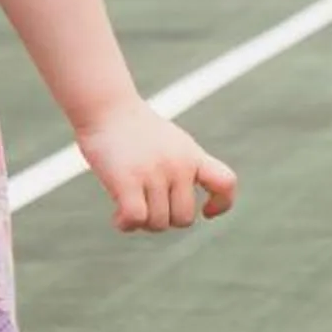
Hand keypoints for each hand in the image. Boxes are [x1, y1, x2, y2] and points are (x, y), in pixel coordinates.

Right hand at [76, 98, 237, 233]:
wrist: (106, 106)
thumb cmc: (134, 128)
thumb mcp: (170, 142)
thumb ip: (182, 167)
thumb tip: (176, 205)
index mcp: (192, 155)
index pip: (225, 183)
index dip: (221, 204)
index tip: (206, 212)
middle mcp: (178, 164)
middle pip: (184, 218)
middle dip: (164, 220)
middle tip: (146, 207)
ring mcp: (154, 172)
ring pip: (158, 223)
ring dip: (142, 223)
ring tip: (128, 207)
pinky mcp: (128, 179)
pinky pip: (136, 218)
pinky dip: (127, 225)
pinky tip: (118, 217)